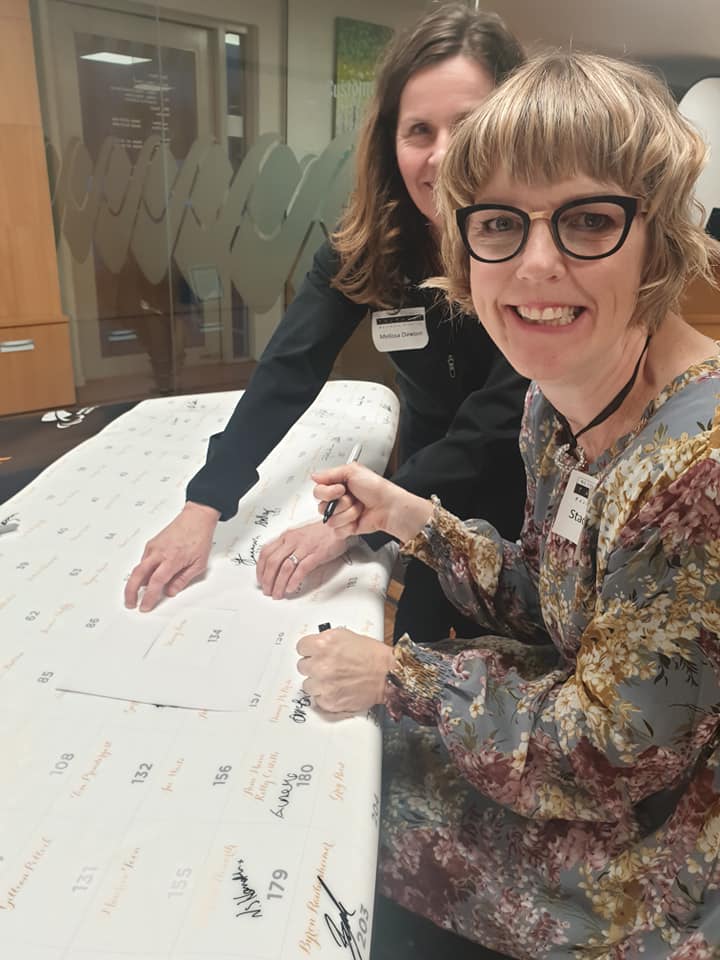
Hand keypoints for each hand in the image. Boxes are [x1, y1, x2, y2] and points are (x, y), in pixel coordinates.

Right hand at [124, 501, 219, 610]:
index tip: (144, 606)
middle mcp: (159, 552)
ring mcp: (153, 547)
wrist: (197, 517)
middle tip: (130, 603)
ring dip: (136, 582)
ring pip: (139, 567)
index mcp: (172, 559)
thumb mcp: (199, 564)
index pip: (155, 582)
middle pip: (137, 575)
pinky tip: (147, 577)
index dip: (149, 597)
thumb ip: (182, 580)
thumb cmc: (200, 537)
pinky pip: (143, 560)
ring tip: (138, 593)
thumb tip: (170, 592)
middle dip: (130, 592)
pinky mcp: (152, 543)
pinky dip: (142, 571)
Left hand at [256, 521, 349, 598]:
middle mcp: (292, 541)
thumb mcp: (298, 536)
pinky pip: (301, 569)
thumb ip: (287, 547)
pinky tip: (290, 588)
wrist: (338, 526)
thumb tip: (277, 564)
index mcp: (286, 536)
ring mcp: (304, 548)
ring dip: (279, 584)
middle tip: (267, 591)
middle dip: (267, 580)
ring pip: (285, 568)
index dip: (260, 569)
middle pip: (273, 562)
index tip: (260, 580)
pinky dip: (294, 581)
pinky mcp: (316, 554)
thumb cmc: (320, 532)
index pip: (265, 553)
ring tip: (277, 594)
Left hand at [296, 628, 394, 712]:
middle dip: (313, 666)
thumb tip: (315, 646)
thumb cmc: (372, 656)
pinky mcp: (329, 701)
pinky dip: (326, 696)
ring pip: (308, 684)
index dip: (309, 650)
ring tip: (334, 679)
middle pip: (302, 666)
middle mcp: (321, 664)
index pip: (301, 647)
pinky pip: (317, 699)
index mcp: (323, 645)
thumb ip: (326, 640)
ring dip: (318, 683)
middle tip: (328, 666)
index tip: (314, 653)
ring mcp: (323, 684)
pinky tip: (337, 689)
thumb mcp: (346, 636)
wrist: (387, 675)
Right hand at [312, 463, 432, 542]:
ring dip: (347, 514)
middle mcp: (338, 500)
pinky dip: (349, 526)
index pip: (318, 491)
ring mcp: (342, 515)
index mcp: (337, 485)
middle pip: (321, 507)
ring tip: (359, 508)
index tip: (341, 489)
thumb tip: (314, 476)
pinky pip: (337, 531)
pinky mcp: (346, 528)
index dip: (327, 492)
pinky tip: (358, 519)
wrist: (389, 507)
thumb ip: (330, 473)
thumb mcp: (353, 471)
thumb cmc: (377, 488)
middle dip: (340, 503)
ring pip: (330, 520)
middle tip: (353, 498)